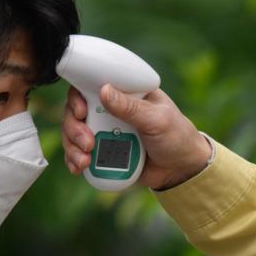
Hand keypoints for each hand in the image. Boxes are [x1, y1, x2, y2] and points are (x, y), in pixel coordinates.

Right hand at [62, 84, 212, 190]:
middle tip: (88, 143)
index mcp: (124, 94)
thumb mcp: (157, 119)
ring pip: (74, 134)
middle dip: (74, 128)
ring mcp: (104, 131)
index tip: (81, 111)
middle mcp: (110, 110)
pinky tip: (79, 168)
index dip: (78, 97)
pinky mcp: (103, 152)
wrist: (182, 170)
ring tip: (85, 161)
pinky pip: (81, 154)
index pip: (90, 86)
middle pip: (75, 112)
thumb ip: (131, 108)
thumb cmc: (177, 136)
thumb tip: (104, 90)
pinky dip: (75, 161)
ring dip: (73, 147)